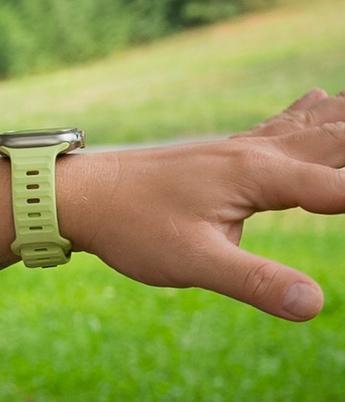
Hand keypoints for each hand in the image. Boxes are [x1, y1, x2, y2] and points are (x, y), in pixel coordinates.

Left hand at [59, 94, 344, 321]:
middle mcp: (264, 150)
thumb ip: (255, 284)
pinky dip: (323, 112)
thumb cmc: (133, 228)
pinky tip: (327, 97)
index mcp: (263, 175)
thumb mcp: (193, 265)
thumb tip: (314, 304)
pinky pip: (292, 124)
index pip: (344, 189)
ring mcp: (249, 145)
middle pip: (343, 140)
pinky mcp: (234, 150)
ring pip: (324, 124)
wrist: (82, 193)